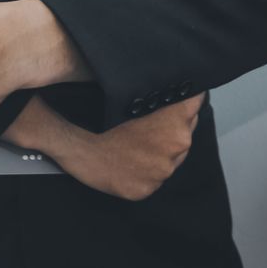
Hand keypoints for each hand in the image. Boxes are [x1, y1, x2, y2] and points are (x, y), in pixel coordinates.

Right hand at [4, 95, 203, 200]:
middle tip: (146, 123)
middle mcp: (177, 145)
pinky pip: (153, 178)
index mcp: (177, 118)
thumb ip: (160, 90)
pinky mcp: (147, 188)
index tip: (180, 97)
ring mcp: (162, 170)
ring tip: (132, 143)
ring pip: (171, 158)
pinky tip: (126, 160)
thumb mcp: (132, 92)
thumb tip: (176, 79)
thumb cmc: (97, 112)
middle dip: (170, 127)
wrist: (71, 139)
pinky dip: (143, 171)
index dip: (187, 98)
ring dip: (158, 151)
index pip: (195, 102)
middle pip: (185, 132)